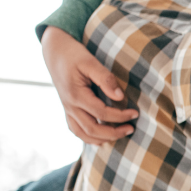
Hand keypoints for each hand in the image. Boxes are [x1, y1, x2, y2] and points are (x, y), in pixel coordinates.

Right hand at [41, 26, 137, 144]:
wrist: (55, 52)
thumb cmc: (74, 55)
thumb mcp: (90, 62)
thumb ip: (105, 79)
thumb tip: (120, 97)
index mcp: (76, 95)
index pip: (101, 113)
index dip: (120, 116)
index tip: (135, 114)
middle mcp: (70, 106)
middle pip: (92, 129)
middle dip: (113, 133)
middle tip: (131, 129)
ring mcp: (67, 109)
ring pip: (82, 133)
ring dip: (102, 138)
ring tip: (120, 135)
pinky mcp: (67, 109)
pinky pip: (76, 130)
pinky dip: (89, 138)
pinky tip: (102, 139)